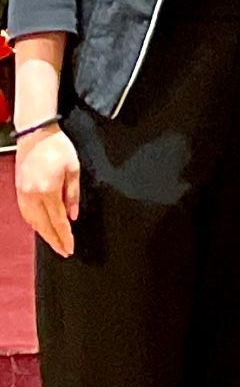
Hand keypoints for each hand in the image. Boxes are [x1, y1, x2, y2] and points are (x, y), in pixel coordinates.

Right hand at [15, 125, 79, 258]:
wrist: (36, 135)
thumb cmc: (58, 148)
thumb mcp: (74, 170)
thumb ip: (73, 195)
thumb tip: (73, 216)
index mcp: (47, 190)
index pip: (57, 220)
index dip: (64, 236)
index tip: (70, 248)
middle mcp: (32, 195)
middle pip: (43, 225)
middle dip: (54, 240)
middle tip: (63, 251)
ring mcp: (22, 193)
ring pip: (32, 221)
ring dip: (43, 233)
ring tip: (55, 242)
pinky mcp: (18, 190)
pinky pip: (26, 213)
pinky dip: (34, 223)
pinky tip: (41, 227)